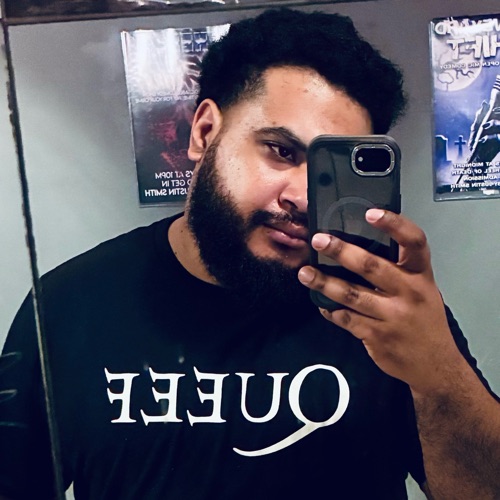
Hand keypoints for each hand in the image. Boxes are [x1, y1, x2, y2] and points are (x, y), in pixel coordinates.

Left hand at [298, 209, 462, 393]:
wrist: (435, 365)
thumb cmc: (423, 318)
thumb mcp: (422, 289)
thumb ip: (398, 270)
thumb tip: (357, 246)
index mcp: (421, 275)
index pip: (413, 242)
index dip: (394, 224)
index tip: (370, 213)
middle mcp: (409, 292)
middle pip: (372, 266)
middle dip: (341, 251)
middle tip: (318, 240)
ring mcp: (392, 316)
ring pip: (351, 295)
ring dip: (324, 283)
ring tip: (304, 273)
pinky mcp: (377, 336)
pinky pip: (346, 319)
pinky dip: (330, 310)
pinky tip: (319, 303)